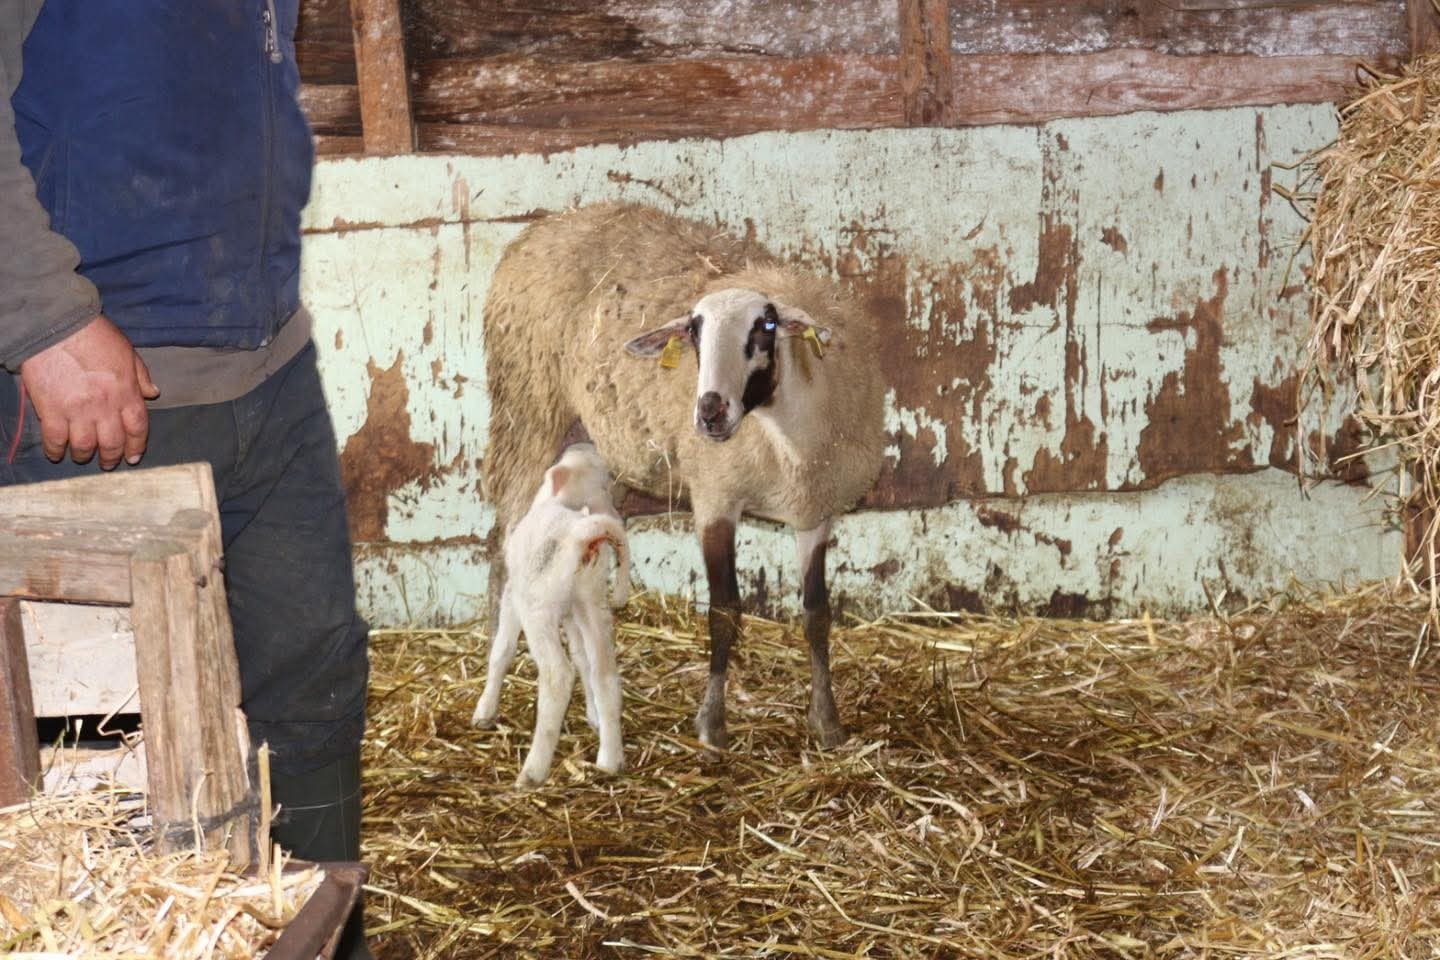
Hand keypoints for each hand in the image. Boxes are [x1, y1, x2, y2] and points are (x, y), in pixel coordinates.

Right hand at [18, 315, 159, 467]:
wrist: (57, 326)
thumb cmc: (95, 334)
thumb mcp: (127, 352)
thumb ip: (141, 376)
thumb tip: (155, 393)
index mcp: (126, 393)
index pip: (138, 428)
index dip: (137, 446)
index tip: (134, 457)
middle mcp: (104, 406)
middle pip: (112, 442)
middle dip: (112, 457)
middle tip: (109, 464)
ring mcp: (77, 410)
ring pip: (85, 445)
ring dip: (85, 455)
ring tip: (83, 457)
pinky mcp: (51, 410)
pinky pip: (55, 439)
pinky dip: (56, 450)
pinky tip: (57, 453)